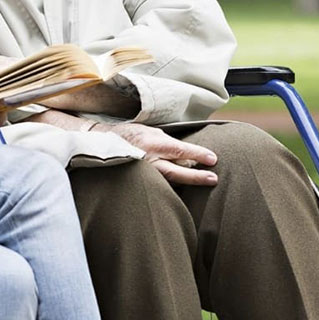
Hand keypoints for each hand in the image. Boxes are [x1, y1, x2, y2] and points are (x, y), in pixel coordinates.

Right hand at [90, 121, 217, 185]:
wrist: (105, 145)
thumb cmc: (131, 135)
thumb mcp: (151, 132)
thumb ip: (168, 143)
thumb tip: (188, 155)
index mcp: (152, 143)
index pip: (179, 150)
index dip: (197, 154)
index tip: (213, 158)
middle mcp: (148, 160)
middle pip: (175, 172)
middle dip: (195, 177)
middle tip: (213, 179)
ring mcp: (142, 173)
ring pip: (168, 181)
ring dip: (185, 181)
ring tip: (204, 181)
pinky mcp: (138, 182)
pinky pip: (159, 185)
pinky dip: (171, 186)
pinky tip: (182, 187)